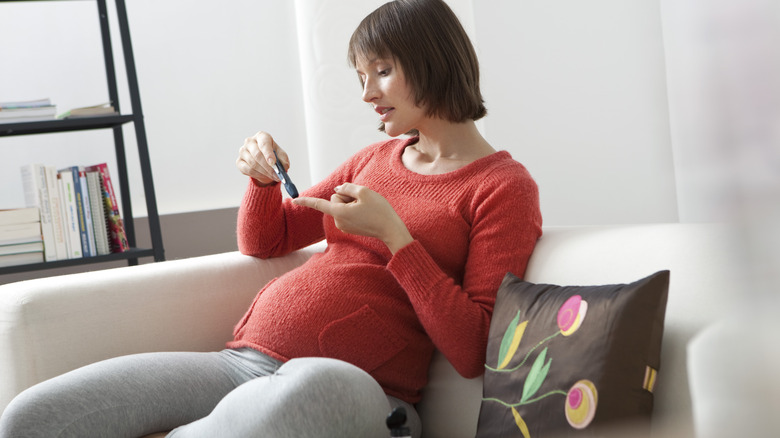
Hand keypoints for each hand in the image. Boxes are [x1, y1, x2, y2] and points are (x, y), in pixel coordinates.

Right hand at [236, 131, 290, 184]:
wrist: (263, 160)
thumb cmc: (273, 154)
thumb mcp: (281, 155)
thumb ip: (283, 160)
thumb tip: (285, 167)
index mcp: (261, 136)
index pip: (264, 143)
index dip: (268, 153)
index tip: (273, 162)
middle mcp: (250, 142)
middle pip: (257, 155)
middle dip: (268, 167)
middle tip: (277, 175)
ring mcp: (242, 151)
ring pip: (253, 164)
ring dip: (264, 172)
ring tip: (273, 176)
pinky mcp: (239, 161)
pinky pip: (248, 170)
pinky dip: (258, 175)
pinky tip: (264, 175)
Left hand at [293, 183, 412, 253]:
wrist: (390, 230)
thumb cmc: (379, 210)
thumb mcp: (364, 192)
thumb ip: (348, 187)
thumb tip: (338, 190)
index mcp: (339, 212)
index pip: (319, 204)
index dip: (306, 201)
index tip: (293, 200)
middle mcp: (338, 221)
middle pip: (335, 198)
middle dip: (346, 196)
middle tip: (362, 202)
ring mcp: (343, 225)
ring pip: (341, 205)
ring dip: (352, 203)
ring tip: (366, 209)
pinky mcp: (349, 227)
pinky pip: (347, 212)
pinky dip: (354, 209)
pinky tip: (366, 213)